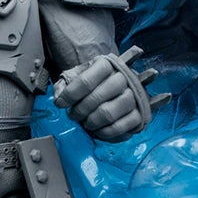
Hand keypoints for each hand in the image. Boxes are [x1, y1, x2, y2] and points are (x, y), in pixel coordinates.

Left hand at [53, 48, 169, 142]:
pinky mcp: (139, 115)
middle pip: (97, 98)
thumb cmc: (94, 84)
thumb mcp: (77, 77)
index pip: (85, 81)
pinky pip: (120, 128)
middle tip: (73, 115)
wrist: (118, 89)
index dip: (70, 95)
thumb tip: (59, 97)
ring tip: (86, 122)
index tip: (61, 104)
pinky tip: (98, 129)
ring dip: (92, 122)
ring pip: (108, 113)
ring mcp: (134, 96)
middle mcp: (123, 77)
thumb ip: (64, 85)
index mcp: (106, 65)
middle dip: (80, 110)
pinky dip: (105, 132)